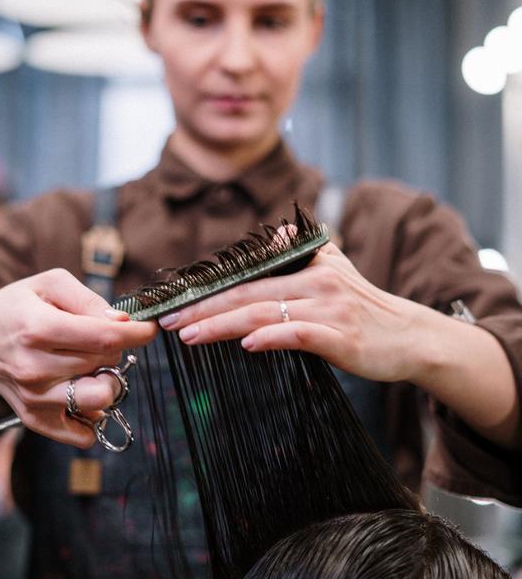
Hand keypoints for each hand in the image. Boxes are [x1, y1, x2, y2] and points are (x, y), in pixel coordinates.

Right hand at [0, 269, 156, 446]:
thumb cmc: (16, 308)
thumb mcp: (48, 284)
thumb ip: (88, 299)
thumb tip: (122, 323)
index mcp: (38, 328)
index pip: (105, 337)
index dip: (138, 333)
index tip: (149, 328)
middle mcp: (35, 367)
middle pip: (106, 363)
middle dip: (114, 347)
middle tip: (98, 338)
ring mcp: (35, 398)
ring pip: (101, 399)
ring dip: (107, 380)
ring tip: (92, 366)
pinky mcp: (35, 419)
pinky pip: (84, 434)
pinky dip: (92, 416)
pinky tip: (82, 390)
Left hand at [160, 243, 426, 383]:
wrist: (411, 337)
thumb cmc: (366, 308)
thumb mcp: (336, 268)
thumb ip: (301, 251)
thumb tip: (273, 233)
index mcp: (307, 266)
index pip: (247, 277)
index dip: (208, 289)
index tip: (173, 303)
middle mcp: (316, 282)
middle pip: (247, 294)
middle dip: (202, 308)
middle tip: (167, 321)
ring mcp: (329, 309)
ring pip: (264, 313)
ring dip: (222, 324)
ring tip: (190, 335)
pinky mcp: (342, 337)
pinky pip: (300, 334)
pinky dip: (272, 338)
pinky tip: (247, 345)